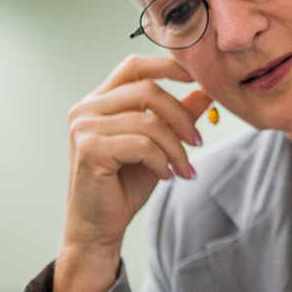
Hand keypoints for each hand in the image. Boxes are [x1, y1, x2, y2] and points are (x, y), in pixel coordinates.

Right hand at [54, 55, 212, 291]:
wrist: (99, 226)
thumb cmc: (125, 185)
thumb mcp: (159, 145)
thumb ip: (178, 116)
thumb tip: (207, 91)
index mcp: (100, 101)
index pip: (134, 66)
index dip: (168, 65)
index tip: (198, 77)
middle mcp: (86, 108)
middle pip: (148, 90)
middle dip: (182, 116)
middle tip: (199, 142)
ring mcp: (84, 127)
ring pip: (149, 121)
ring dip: (176, 148)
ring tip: (185, 168)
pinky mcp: (90, 148)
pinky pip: (142, 144)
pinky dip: (162, 161)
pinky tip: (166, 176)